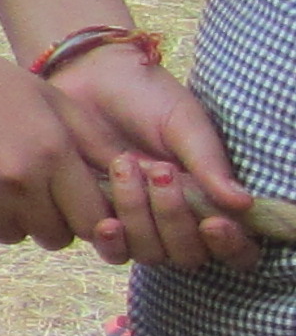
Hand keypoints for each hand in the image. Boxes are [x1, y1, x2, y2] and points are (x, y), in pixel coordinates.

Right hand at [0, 34, 113, 250]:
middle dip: (54, 221)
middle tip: (40, 194)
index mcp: (52, 151)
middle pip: (55, 236)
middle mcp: (17, 178)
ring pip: (13, 235)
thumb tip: (134, 176)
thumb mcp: (52, 98)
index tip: (80, 202)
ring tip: (1, 182)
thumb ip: (96, 141)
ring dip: (14, 218)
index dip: (92, 216)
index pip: (92, 218)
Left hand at [44, 43, 261, 269]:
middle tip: (161, 171)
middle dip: (175, 220)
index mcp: (209, 198)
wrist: (93, 80)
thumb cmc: (149, 99)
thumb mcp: (186, 125)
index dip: (229, 246)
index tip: (215, 223)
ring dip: (141, 220)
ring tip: (126, 167)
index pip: (234, 246)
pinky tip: (107, 223)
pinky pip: (112, 250)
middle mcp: (177, 218)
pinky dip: (112, 241)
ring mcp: (139, 222)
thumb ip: (209, 165)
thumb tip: (243, 205)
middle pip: (187, 255)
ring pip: (149, 254)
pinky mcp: (98, 219)